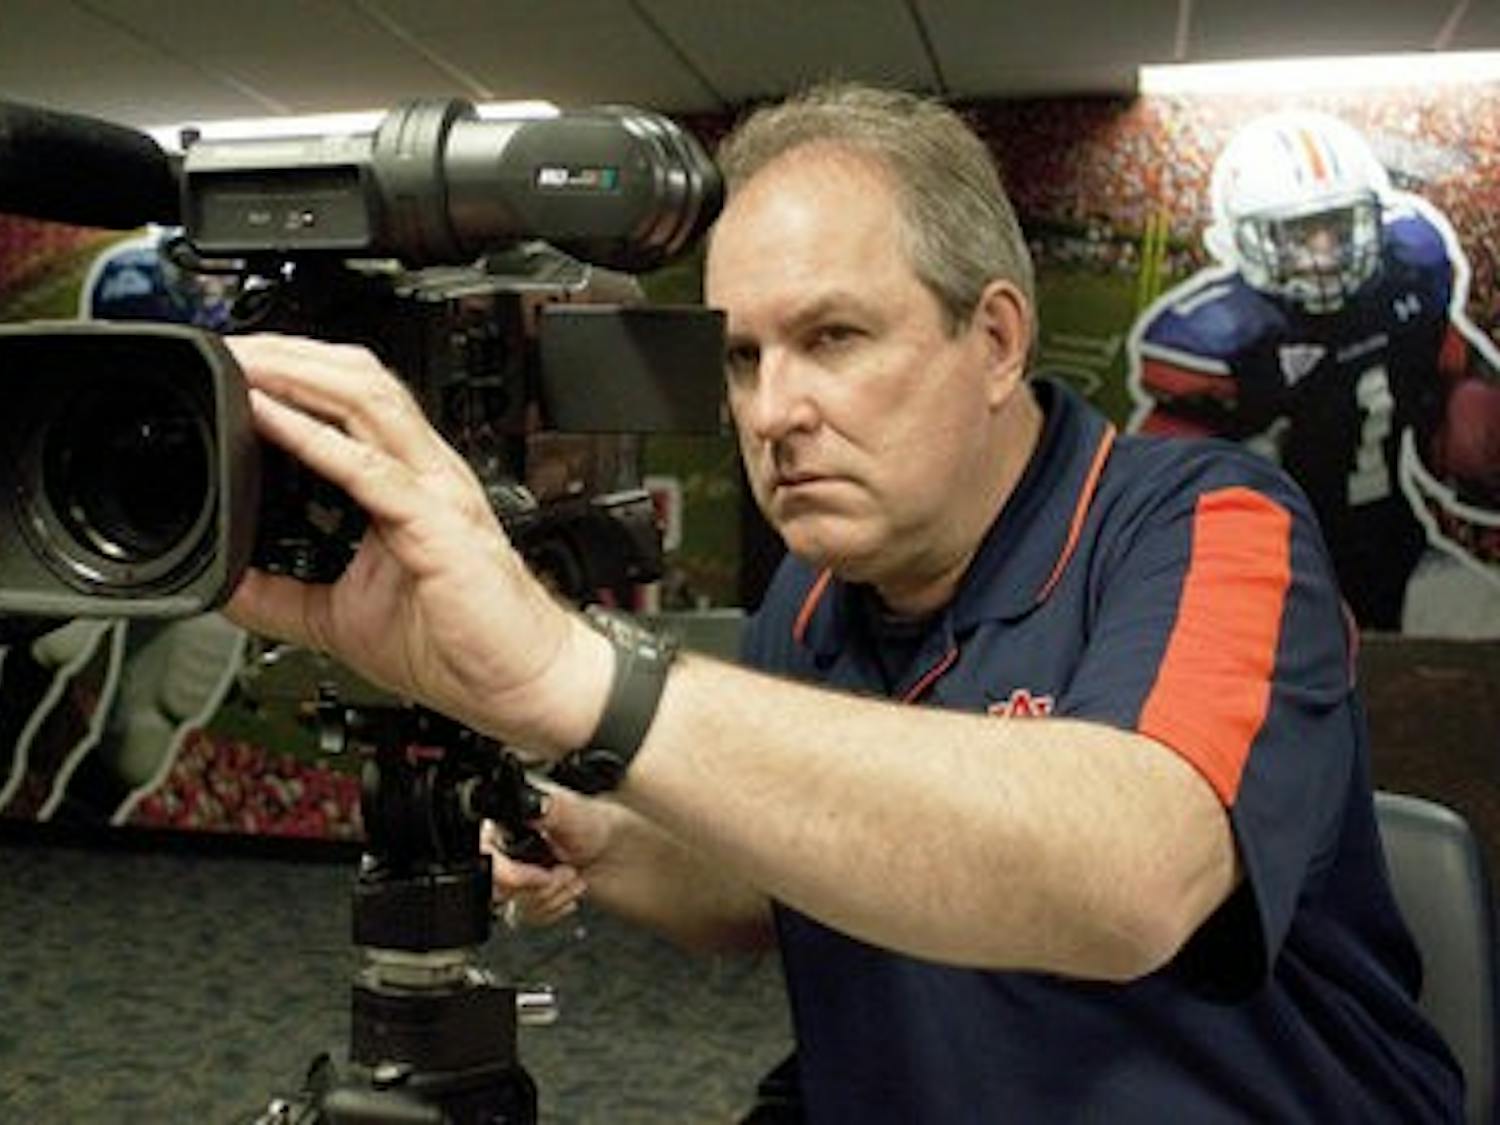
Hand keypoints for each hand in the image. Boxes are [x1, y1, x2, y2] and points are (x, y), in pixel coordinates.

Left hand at [221, 334, 612, 753]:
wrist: (522, 683)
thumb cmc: (458, 644)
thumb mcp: (340, 618)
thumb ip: (281, 598)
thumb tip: (222, 588)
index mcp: (409, 484)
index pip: (350, 400)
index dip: (293, 370)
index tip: (234, 366)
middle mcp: (426, 474)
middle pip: (358, 379)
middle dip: (288, 354)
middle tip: (229, 349)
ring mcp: (436, 493)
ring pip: (368, 402)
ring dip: (299, 376)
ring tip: (245, 367)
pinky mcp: (438, 525)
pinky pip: (371, 470)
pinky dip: (316, 439)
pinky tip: (271, 419)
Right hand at [480, 785, 613, 926]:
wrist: (611, 852)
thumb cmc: (592, 824)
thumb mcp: (571, 811)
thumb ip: (547, 808)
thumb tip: (531, 804)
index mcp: (502, 823)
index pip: (485, 858)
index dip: (513, 874)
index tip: (542, 875)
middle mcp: (501, 849)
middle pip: (496, 889)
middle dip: (540, 886)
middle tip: (564, 871)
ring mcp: (510, 875)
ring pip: (513, 907)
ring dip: (552, 896)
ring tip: (570, 876)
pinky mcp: (520, 896)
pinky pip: (525, 917)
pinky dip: (552, 908)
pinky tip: (565, 890)